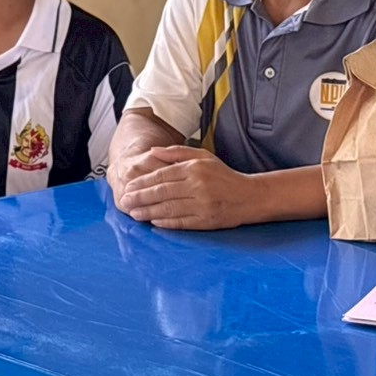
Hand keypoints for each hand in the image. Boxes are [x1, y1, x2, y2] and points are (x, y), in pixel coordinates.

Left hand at [115, 146, 252, 229]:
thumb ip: (176, 153)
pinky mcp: (207, 221)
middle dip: (140, 198)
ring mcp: (202, 205)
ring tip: (134, 213)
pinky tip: (154, 222)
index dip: (143, 182)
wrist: (250, 196)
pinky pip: (182, 223)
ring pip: (169, 209)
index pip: (161, 175)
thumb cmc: (223, 175)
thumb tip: (151, 151)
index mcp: (194, 169)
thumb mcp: (202, 157)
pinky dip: (166, 223)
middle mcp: (197, 186)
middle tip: (125, 201)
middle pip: (162, 192)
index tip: (129, 187)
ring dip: (148, 212)